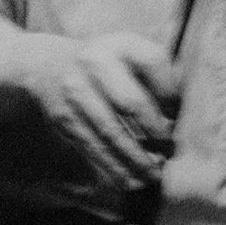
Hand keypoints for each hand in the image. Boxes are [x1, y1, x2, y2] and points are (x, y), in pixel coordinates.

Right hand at [20, 33, 180, 190]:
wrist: (47, 64)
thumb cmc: (105, 66)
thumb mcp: (128, 55)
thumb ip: (155, 78)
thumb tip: (176, 122)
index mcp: (119, 44)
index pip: (154, 62)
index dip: (171, 92)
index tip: (178, 117)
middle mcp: (94, 62)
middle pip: (131, 101)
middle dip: (154, 132)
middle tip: (168, 152)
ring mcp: (74, 89)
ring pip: (110, 131)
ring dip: (134, 158)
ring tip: (152, 176)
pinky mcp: (63, 116)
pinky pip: (91, 145)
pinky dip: (112, 165)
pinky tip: (128, 179)